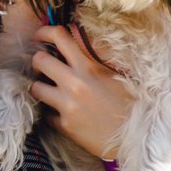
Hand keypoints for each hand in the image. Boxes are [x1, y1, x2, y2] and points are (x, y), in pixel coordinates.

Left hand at [28, 24, 130, 159]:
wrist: (134, 138)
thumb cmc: (129, 105)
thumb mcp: (116, 75)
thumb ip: (94, 59)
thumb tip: (77, 42)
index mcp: (90, 67)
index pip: (60, 37)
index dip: (44, 32)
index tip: (39, 36)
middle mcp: (75, 84)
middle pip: (39, 60)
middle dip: (38, 61)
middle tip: (44, 66)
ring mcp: (68, 105)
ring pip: (36, 88)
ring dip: (41, 87)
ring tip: (50, 91)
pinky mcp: (65, 125)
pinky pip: (47, 114)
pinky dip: (52, 113)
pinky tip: (64, 114)